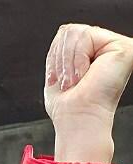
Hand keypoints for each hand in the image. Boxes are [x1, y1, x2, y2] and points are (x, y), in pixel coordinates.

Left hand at [44, 24, 132, 163]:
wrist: (78, 116)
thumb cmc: (68, 103)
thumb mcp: (57, 69)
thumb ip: (64, 46)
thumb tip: (66, 29)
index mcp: (92, 52)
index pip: (66, 33)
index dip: (56, 56)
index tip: (61, 80)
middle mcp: (106, 47)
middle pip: (70, 31)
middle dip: (61, 59)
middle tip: (72, 81)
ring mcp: (116, 46)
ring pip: (76, 32)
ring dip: (68, 62)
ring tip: (79, 79)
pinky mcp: (123, 46)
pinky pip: (85, 35)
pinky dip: (76, 59)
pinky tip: (86, 74)